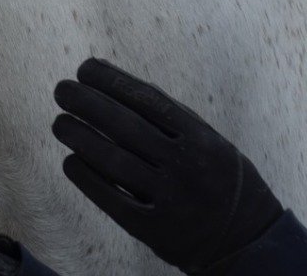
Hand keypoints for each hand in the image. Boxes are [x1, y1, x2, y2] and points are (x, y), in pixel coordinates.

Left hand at [53, 58, 281, 274]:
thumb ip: (172, 119)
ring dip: (80, 138)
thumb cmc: (219, 178)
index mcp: (199, 137)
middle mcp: (184, 165)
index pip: (147, 100)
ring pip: (113, 161)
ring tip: (59, 123)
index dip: (111, 81)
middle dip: (87, 103)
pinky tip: (70, 161)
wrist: (247, 238)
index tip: (84, 68)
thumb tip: (119, 85)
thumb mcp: (210, 141)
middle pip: (124, 126)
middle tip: (61, 90)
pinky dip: (88, 179)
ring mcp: (169, 198)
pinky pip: (112, 200)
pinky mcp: (154, 229)